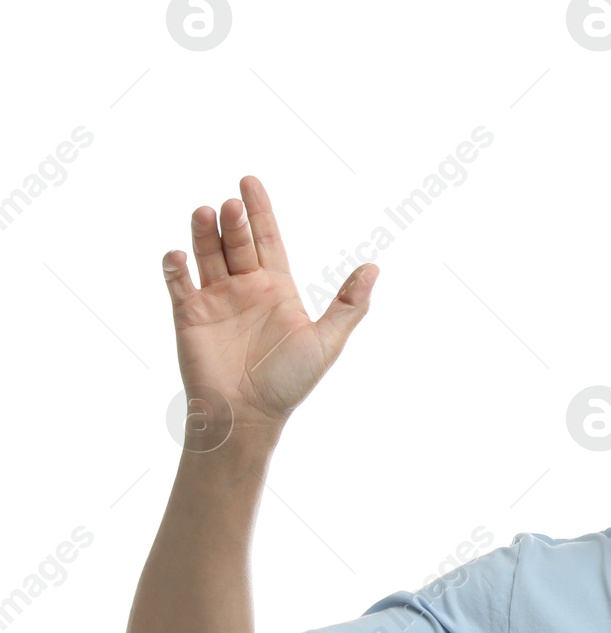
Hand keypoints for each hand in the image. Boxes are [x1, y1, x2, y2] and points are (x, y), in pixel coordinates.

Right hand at [163, 175, 376, 443]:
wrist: (248, 415)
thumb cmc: (289, 381)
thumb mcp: (326, 341)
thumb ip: (349, 305)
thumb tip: (374, 268)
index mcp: (276, 289)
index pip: (267, 239)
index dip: (260, 211)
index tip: (249, 181)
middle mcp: (244, 288)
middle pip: (236, 242)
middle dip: (234, 221)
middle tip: (232, 204)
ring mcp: (215, 300)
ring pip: (206, 254)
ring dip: (204, 234)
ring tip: (205, 212)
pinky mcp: (189, 315)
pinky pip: (178, 283)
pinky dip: (176, 267)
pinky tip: (180, 257)